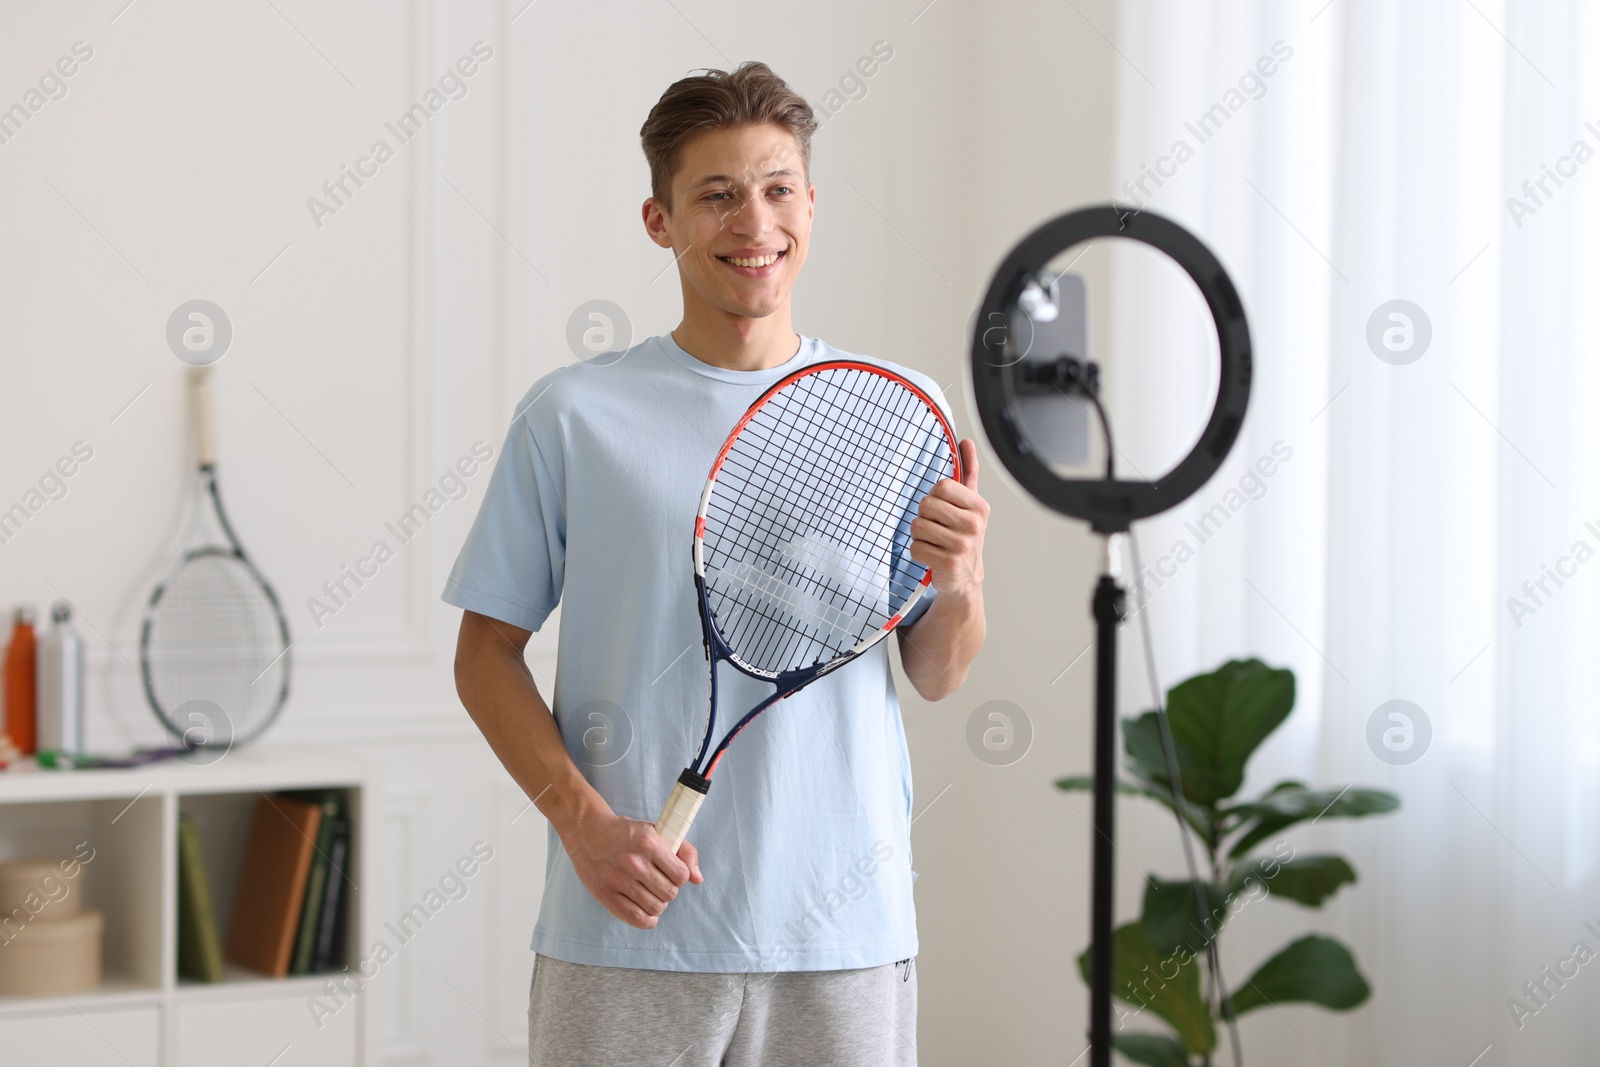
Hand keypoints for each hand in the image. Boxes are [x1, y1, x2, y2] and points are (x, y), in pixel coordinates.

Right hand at [563, 805, 702, 928]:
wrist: (587, 832)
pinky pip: (635, 918)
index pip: (681, 875)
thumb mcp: (656, 832)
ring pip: (655, 907)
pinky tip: (646, 911)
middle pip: (669, 893)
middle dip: (669, 890)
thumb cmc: (626, 833)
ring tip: (651, 894)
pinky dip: (647, 920)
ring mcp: (618, 879)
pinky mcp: (606, 894)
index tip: (671, 872)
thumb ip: (684, 851)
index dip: (680, 876)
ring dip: (658, 904)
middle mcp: (634, 862)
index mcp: (648, 843)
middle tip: (659, 883)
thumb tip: (698, 879)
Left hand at [909, 439, 988, 597]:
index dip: (935, 496)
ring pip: (917, 526)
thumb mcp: (970, 505)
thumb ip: (968, 473)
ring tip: (935, 542)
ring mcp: (962, 546)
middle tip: (937, 528)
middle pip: (926, 505)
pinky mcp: (948, 563)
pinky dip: (918, 552)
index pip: (941, 486)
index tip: (942, 508)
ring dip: (920, 535)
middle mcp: (973, 526)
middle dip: (925, 516)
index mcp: (979, 507)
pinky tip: (933, 555)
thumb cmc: (964, 537)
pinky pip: (915, 547)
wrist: (965, 576)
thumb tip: (966, 443)